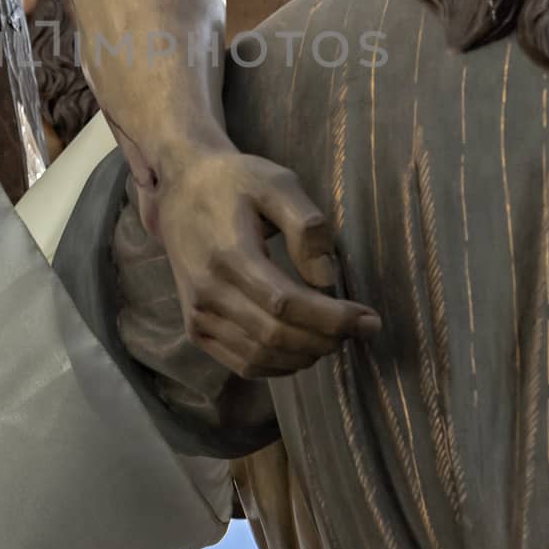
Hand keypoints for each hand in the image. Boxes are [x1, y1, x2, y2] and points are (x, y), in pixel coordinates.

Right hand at [140, 148, 380, 378]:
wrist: (180, 190)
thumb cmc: (234, 182)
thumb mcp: (275, 183)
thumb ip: (306, 225)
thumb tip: (326, 277)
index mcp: (229, 254)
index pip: (287, 304)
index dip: (333, 319)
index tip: (369, 320)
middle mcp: (208, 291)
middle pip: (276, 336)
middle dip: (326, 339)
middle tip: (359, 329)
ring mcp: (198, 314)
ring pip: (260, 356)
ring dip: (305, 355)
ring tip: (334, 337)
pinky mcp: (195, 327)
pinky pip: (241, 364)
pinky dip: (278, 366)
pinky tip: (302, 350)